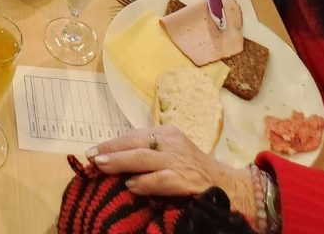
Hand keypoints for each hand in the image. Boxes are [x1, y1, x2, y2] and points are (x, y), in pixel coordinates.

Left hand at [91, 125, 254, 215]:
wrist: (233, 189)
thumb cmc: (196, 173)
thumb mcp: (172, 157)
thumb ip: (150, 156)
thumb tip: (116, 161)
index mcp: (167, 133)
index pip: (134, 135)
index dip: (113, 143)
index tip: (93, 150)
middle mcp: (172, 142)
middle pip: (135, 142)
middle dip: (111, 149)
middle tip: (90, 156)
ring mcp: (180, 160)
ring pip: (144, 157)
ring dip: (120, 162)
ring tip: (102, 166)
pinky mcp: (188, 179)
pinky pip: (162, 179)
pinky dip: (145, 182)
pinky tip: (131, 186)